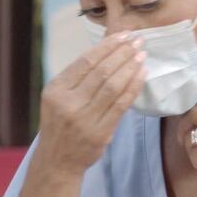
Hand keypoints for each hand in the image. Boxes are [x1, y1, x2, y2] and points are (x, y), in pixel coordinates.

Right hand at [37, 32, 145, 174]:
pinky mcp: (99, 133)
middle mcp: (68, 103)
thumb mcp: (57, 98)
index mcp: (55, 89)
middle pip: (101, 71)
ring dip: (130, 67)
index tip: (123, 35)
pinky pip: (121, 105)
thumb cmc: (60, 124)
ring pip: (113, 86)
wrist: (57, 161)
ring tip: (142, 55)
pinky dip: (133, 87)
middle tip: (138, 40)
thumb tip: (108, 49)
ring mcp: (83, 119)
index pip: (85, 61)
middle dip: (122, 52)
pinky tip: (142, 75)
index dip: (107, 46)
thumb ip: (77, 78)